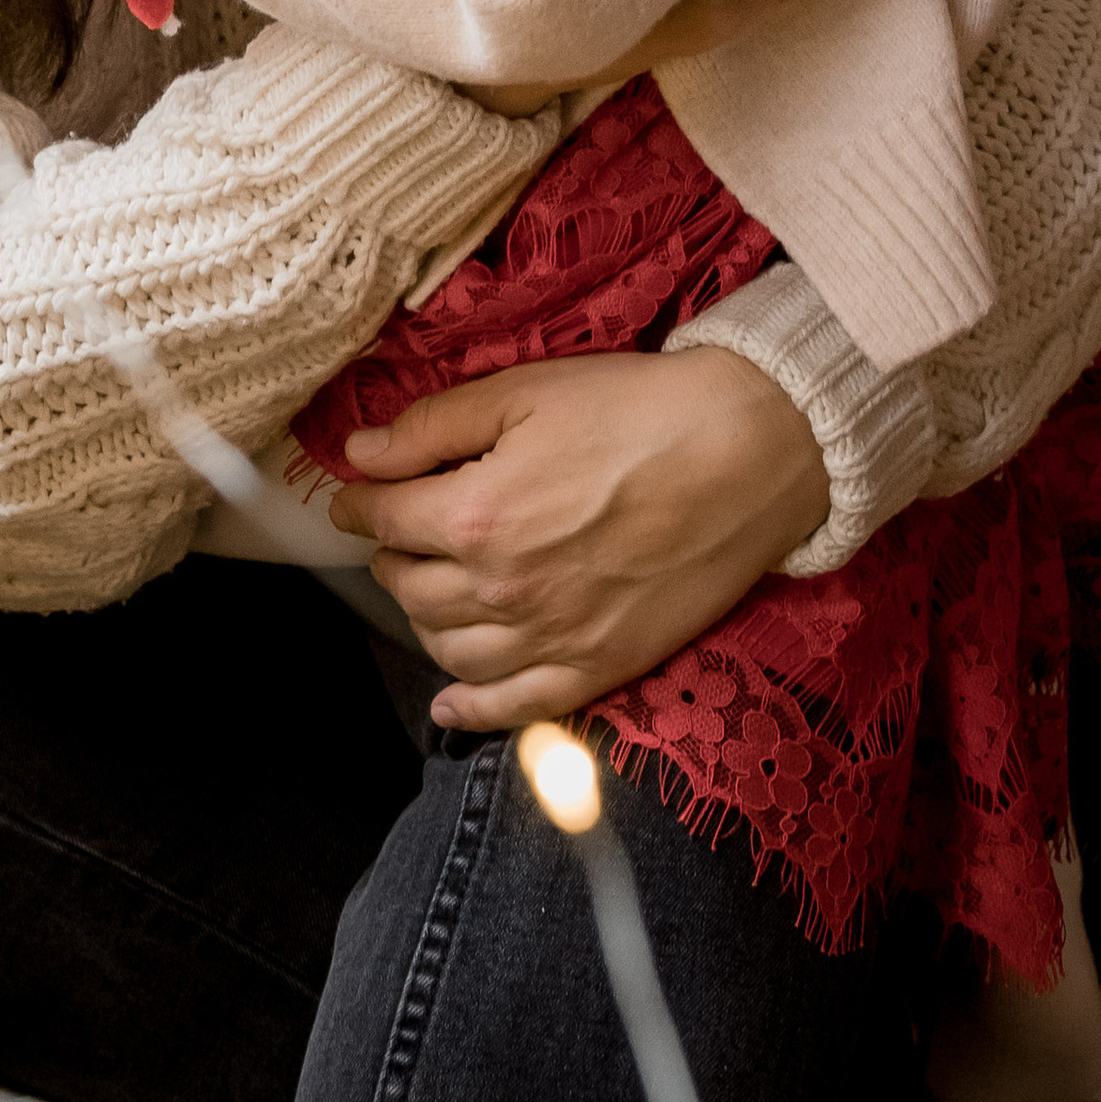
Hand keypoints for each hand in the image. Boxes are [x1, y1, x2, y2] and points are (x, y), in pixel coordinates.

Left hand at [323, 347, 828, 728]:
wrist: (746, 454)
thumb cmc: (635, 410)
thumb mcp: (524, 392)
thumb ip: (432, 428)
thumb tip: (359, 454)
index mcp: (477, 517)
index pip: (385, 520)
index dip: (359, 502)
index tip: (354, 492)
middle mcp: (504, 591)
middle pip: (409, 587)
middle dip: (389, 554)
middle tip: (395, 529)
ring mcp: (552, 639)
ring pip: (449, 648)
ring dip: (422, 616)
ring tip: (424, 585)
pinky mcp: (599, 668)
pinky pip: (515, 706)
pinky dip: (470, 709)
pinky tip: (448, 703)